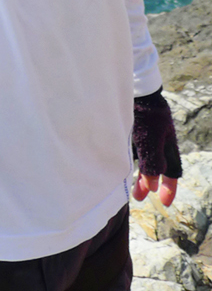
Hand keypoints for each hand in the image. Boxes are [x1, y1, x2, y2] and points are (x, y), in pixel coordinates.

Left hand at [131, 89, 180, 207]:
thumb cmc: (145, 115)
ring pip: (144, 158)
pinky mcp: (133, 126)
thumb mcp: (151, 142)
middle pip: (157, 167)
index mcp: (168, 145)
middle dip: (149, 183)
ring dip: (137, 173)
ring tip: (128, 186)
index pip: (172, 171)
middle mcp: (159, 141)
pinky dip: (128, 159)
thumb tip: (152, 186)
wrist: (135, 87)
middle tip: (139, 197)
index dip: (169, 187)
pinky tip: (118, 165)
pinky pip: (133, 148)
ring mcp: (146, 133)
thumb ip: (152, 164)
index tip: (164, 203)